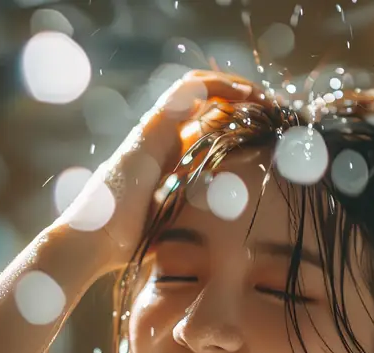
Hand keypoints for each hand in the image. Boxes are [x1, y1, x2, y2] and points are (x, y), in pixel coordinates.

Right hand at [52, 71, 261, 275]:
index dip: (240, 126)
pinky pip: (186, 92)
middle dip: (243, 104)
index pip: (209, 131)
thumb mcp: (180, 228)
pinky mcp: (151, 129)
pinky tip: (245, 92)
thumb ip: (202, 222)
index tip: (271, 135)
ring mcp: (155, 132)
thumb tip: (237, 243)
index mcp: (172, 164)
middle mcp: (163, 142)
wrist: (96, 243)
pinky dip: (217, 85)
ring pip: (199, 91)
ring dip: (235, 87)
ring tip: (266, 96)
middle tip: (277, 112)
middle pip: (208, 108)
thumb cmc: (134, 246)